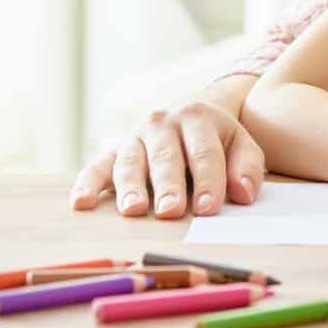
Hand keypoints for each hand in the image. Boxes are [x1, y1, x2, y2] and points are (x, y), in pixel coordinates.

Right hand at [68, 75, 265, 217]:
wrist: (188, 115)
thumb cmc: (217, 141)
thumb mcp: (240, 145)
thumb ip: (247, 168)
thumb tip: (243, 194)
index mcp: (198, 118)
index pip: (205, 153)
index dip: (208, 181)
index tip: (209, 209)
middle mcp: (163, 124)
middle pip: (166, 158)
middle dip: (169, 186)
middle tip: (170, 211)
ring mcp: (135, 137)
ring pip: (131, 162)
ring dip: (131, 187)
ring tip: (133, 210)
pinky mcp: (112, 151)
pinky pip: (97, 166)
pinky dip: (87, 183)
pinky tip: (81, 202)